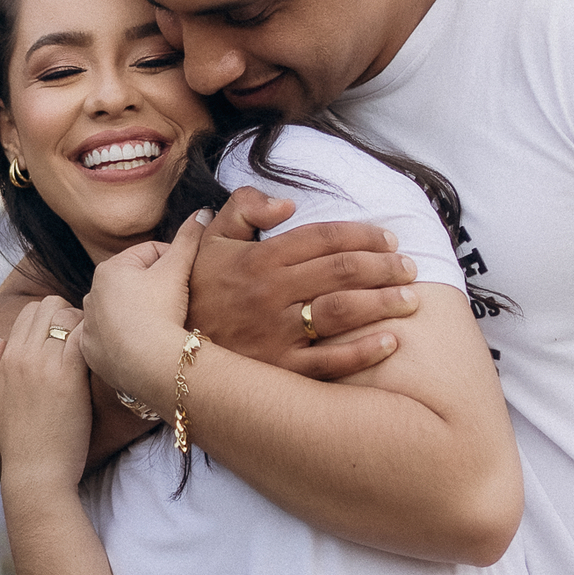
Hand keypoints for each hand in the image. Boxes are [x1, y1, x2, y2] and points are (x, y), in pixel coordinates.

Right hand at [0, 296, 90, 487]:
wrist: (36, 471)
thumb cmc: (13, 442)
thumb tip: (0, 343)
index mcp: (7, 358)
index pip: (31, 311)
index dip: (52, 316)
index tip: (67, 336)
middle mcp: (25, 356)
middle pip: (51, 305)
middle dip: (70, 313)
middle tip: (83, 338)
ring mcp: (48, 365)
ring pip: (69, 316)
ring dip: (86, 324)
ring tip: (95, 345)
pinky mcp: (71, 378)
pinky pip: (84, 336)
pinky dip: (95, 337)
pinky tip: (102, 355)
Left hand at [80, 209, 208, 402]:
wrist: (151, 365)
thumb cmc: (162, 312)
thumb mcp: (177, 270)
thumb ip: (189, 238)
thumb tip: (204, 210)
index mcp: (108, 269)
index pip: (148, 255)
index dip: (173, 264)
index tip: (185, 281)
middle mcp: (91, 294)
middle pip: (133, 285)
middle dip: (154, 290)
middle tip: (176, 306)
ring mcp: (89, 326)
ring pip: (121, 313)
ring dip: (139, 315)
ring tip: (161, 327)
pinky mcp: (91, 352)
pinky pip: (111, 341)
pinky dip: (125, 341)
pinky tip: (143, 346)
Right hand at [188, 186, 419, 379]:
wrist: (162, 352)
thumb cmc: (194, 292)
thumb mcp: (208, 240)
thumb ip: (243, 207)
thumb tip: (287, 202)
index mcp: (259, 258)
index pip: (325, 238)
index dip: (364, 235)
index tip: (389, 238)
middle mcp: (271, 294)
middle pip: (343, 272)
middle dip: (385, 267)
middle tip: (410, 268)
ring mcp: (276, 334)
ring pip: (343, 312)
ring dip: (384, 302)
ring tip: (410, 299)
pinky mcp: (280, 372)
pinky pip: (330, 363)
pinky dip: (364, 352)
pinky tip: (391, 341)